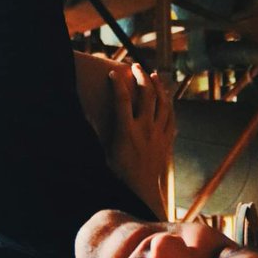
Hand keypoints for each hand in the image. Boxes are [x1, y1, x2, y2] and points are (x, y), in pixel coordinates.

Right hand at [107, 64, 174, 218]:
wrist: (141, 191)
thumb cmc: (118, 172)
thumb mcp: (105, 151)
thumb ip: (98, 132)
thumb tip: (86, 114)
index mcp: (126, 132)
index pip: (121, 100)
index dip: (117, 84)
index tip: (113, 72)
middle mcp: (144, 130)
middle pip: (146, 95)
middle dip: (141, 76)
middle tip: (136, 66)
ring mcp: (158, 134)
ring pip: (162, 103)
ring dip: (158, 86)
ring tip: (153, 75)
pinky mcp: (167, 140)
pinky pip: (171, 117)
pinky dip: (168, 104)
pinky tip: (166, 97)